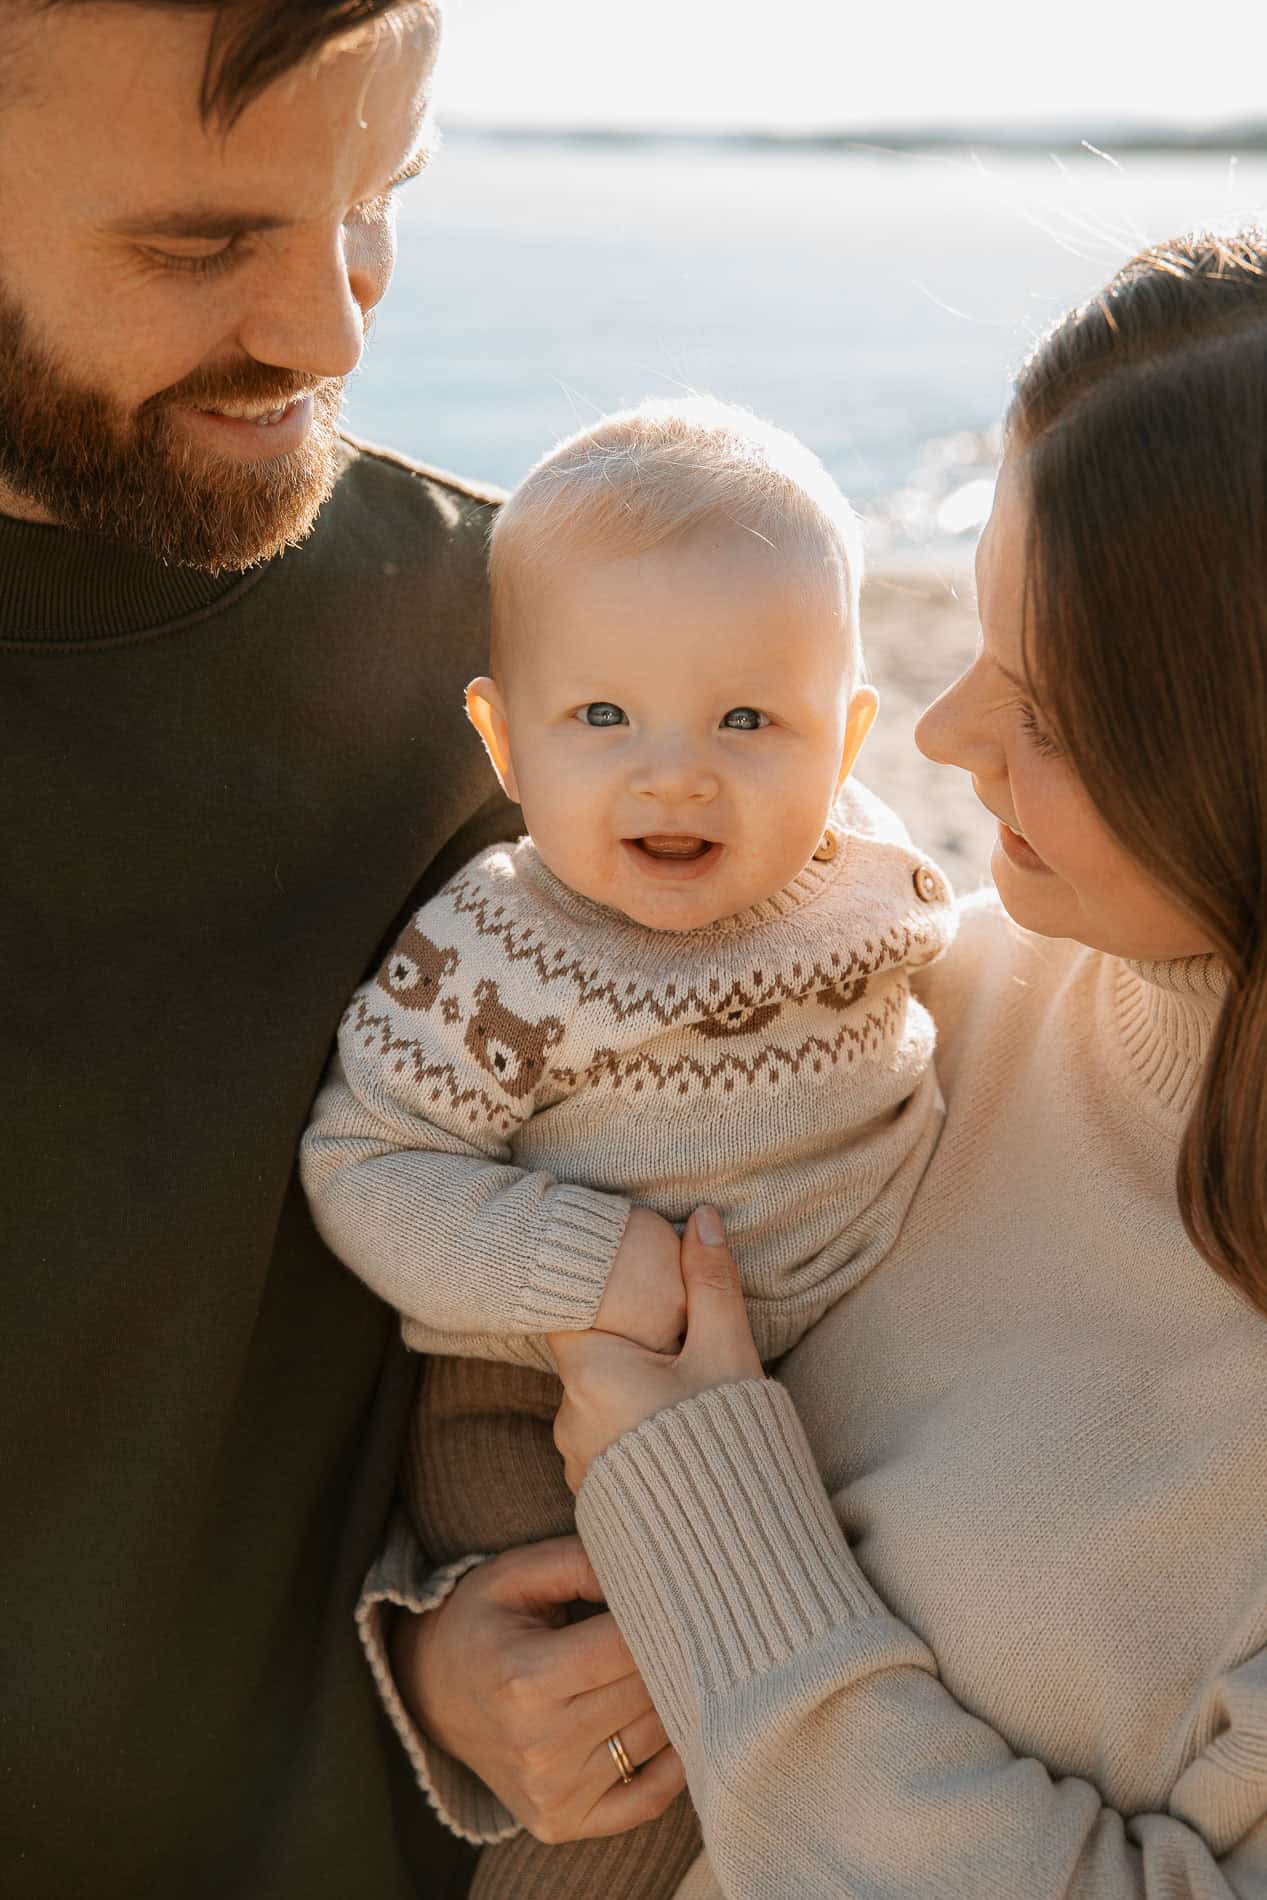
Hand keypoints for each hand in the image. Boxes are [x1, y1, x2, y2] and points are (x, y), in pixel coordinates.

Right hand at [393, 1535, 685, 1842]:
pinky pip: (649, 1800)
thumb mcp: (517, 1574)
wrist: (430, 1693)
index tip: (669, 1598)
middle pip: (646, 1692)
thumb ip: (582, 1563)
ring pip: (656, 1737)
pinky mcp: (561, 1821)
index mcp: (525, 1678)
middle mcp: (539, 1745)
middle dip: (669, 1654)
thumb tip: (649, 1578)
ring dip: (673, 1699)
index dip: (657, 1616)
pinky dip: (674, 1764)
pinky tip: (672, 1725)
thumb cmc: (482, 1623)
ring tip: (666, 1666)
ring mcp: (551, 1791)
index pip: (626, 1647)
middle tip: (676, 1628)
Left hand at [551, 1207, 763, 1492]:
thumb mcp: (727, 1355)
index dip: (591, 1290)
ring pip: (598, 1403)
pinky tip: (676, 1438)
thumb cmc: (729, 1448)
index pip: (568, 1310)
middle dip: (627, 1347)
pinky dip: (634, 1434)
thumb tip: (703, 1218)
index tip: (621, 1282)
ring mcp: (579, 1465)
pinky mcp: (597, 1499)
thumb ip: (711, 1284)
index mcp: (591, 1373)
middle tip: (675, 1344)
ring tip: (683, 1398)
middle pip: (589, 1358)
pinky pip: (608, 1447)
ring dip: (631, 1394)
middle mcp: (569, 1420)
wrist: (735, 1555)